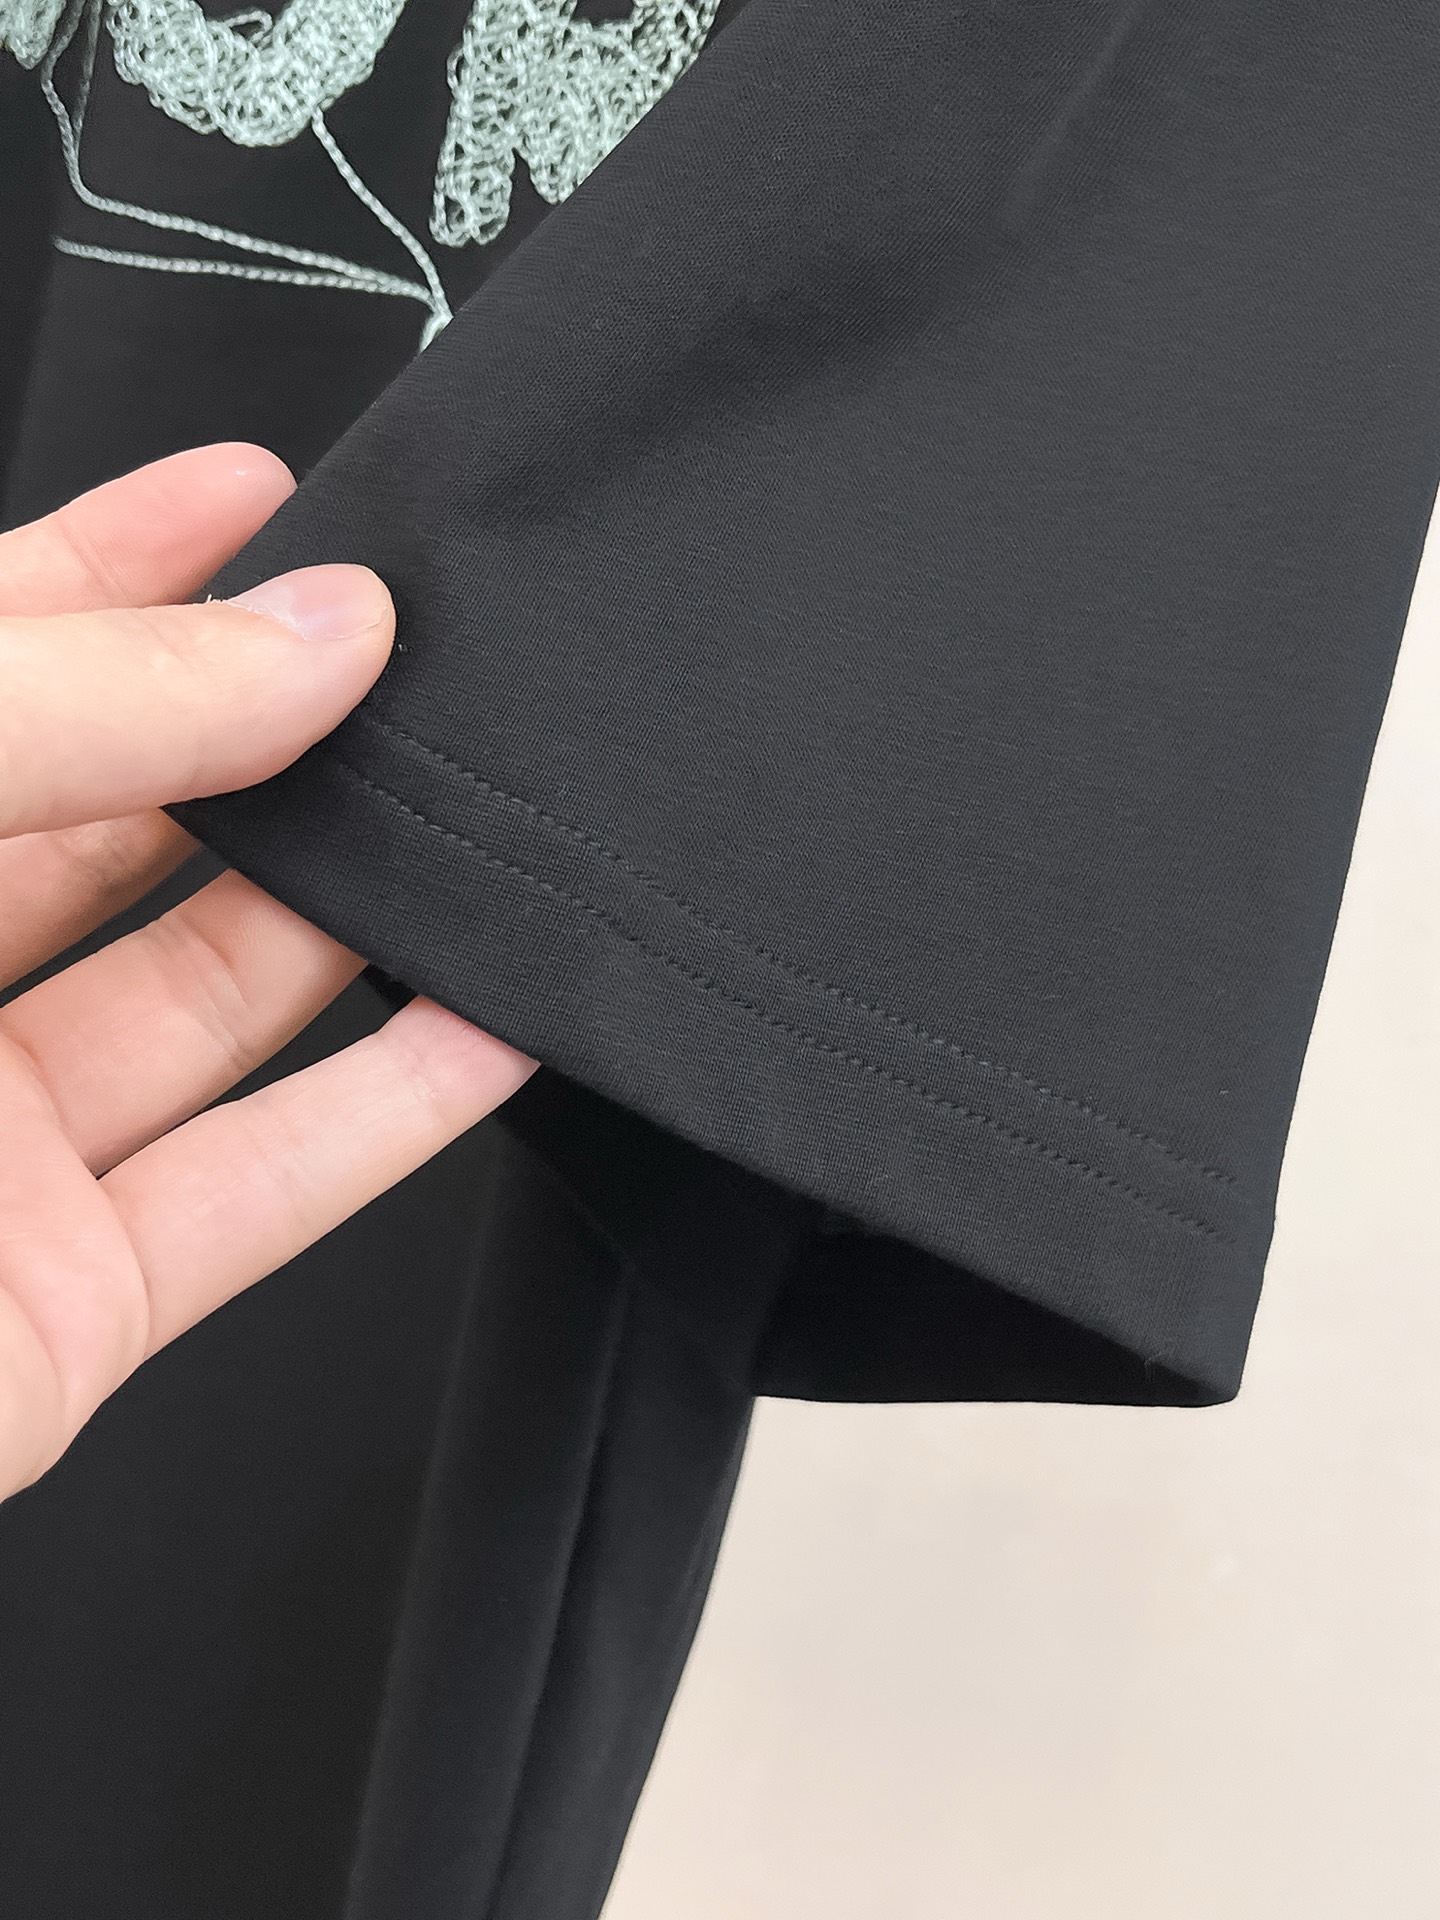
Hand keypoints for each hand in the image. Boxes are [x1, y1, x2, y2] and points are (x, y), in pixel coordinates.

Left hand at [0, 444, 535, 1500]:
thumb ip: (80, 709)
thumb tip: (316, 632)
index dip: (119, 560)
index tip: (265, 490)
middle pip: (116, 824)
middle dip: (269, 736)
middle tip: (414, 657)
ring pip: (205, 1002)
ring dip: (356, 915)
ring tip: (486, 816)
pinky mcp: (53, 1315)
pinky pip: (257, 1188)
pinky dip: (388, 1113)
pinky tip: (494, 1025)